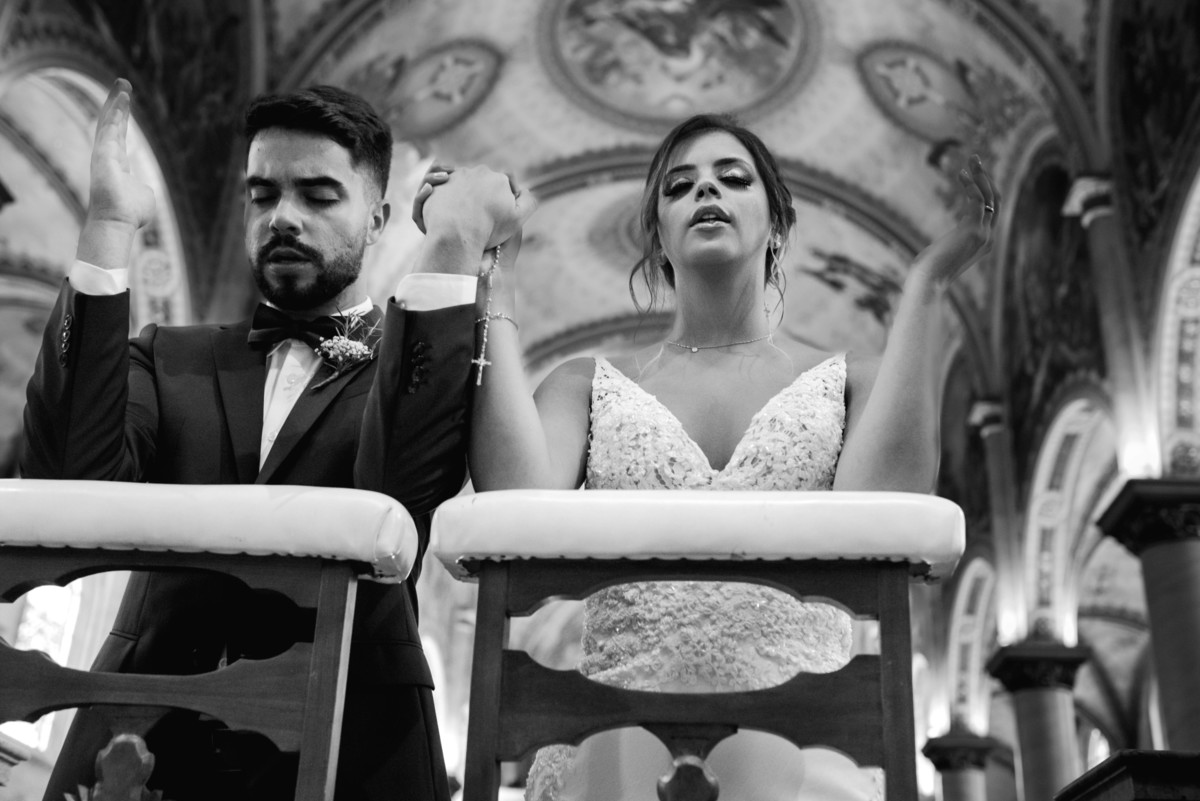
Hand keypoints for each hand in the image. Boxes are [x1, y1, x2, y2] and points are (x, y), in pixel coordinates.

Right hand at [86, 79, 155, 230]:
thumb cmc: (130, 214)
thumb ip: (142, 189)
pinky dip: (116, 112)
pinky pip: (110, 127)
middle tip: (122, 83)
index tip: (124, 101)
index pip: (119, 135)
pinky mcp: (103, 153)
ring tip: (123, 83)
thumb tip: (144, 190)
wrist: (117, 222)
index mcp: (118, 164)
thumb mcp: (142, 197)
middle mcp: (108, 155)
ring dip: (116, 102)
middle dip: (116, 103)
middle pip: (111, 123)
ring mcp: (104, 153)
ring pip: (109, 122)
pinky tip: (121, 98)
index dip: (122, 118)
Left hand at [412, 164, 536, 248]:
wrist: (454, 233)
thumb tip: (525, 190)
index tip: (497, 216)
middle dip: (484, 197)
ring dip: (465, 197)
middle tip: (480, 218)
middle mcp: (479, 172)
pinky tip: (450, 214)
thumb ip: (529, 201)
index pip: (504, 186)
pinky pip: (446, 190)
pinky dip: (448, 199)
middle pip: (484, 184)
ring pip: (465, 186)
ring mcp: (456, 176)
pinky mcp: (439, 184)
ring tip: (463, 218)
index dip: (502, 201)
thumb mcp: (518, 218)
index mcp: (499, 179)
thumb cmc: (488, 229)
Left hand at [912, 155, 997, 286]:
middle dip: (986, 177)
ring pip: (990, 196)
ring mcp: (984, 234)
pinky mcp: (974, 231)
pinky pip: (978, 201)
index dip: (985, 189)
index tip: (971, 174)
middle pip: (996, 200)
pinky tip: (961, 175)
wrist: (929, 282)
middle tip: (975, 159)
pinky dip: (970, 185)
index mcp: (984, 242)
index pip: (992, 210)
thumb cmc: (929, 271)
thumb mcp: (943, 254)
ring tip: (972, 159)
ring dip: (981, 175)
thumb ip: (950, 244)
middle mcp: (988, 237)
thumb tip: (940, 244)